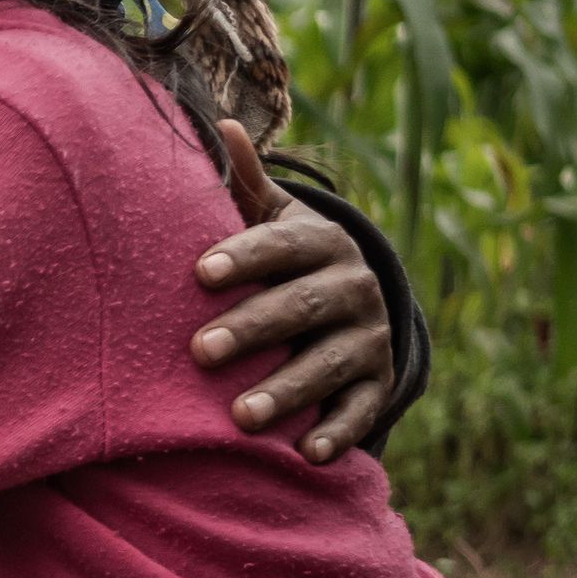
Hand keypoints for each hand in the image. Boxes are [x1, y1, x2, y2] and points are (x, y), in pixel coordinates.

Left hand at [192, 141, 393, 461]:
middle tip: (198, 352)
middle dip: (252, 329)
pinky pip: (361, 410)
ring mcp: (369, 338)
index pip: (281, 247)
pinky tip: (308, 454)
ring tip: (241, 417)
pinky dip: (339, 432)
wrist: (355, 305)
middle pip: (303, 307)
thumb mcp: (275, 222)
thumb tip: (221, 123)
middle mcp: (353, 287)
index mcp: (321, 243)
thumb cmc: (287, 261)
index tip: (199, 274)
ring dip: (288, 389)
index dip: (243, 258)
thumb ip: (245, 182)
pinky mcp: (378, 384)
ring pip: (329, 363)